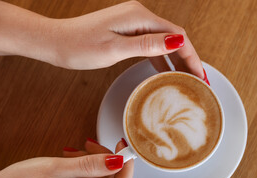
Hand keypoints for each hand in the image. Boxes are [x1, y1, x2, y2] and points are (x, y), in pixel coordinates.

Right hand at [0, 139, 133, 177]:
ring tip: (73, 154)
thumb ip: (91, 165)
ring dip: (93, 164)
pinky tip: (72, 164)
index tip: (122, 147)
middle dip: (104, 160)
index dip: (126, 165)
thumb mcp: (57, 167)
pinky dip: (86, 172)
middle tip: (89, 144)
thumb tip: (118, 160)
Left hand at [50, 1, 203, 77]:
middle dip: (187, 59)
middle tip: (198, 81)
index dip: (191, 56)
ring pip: (163, 41)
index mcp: (139, 17)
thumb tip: (177, 41)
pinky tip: (166, 71)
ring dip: (176, 59)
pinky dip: (161, 58)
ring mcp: (133, 23)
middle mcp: (139, 16)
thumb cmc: (80, 46)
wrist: (56, 42)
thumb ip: (147, 45)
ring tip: (186, 79)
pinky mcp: (127, 30)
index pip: (176, 35)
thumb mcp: (116, 48)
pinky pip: (151, 44)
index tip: (200, 75)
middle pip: (173, 37)